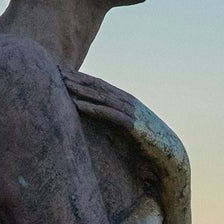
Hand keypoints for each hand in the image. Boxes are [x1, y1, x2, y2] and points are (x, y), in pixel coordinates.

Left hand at [62, 69, 188, 173]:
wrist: (169, 152)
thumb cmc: (147, 141)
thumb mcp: (127, 127)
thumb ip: (113, 119)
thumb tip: (95, 119)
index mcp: (124, 99)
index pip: (98, 84)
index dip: (80, 77)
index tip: (61, 71)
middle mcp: (127, 100)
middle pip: (97, 86)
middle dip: (76, 78)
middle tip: (55, 71)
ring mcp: (130, 111)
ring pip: (101, 97)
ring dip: (81, 90)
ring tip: (62, 85)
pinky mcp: (132, 124)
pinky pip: (109, 114)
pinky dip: (93, 108)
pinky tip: (77, 105)